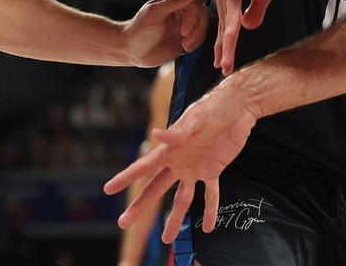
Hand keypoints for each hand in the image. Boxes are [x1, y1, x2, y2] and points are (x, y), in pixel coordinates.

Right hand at [103, 81, 257, 242]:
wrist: (238, 105)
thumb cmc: (213, 106)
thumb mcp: (196, 116)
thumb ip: (178, 130)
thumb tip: (155, 135)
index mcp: (170, 149)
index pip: (143, 167)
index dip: (125, 178)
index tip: (107, 189)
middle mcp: (179, 161)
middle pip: (156, 188)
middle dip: (140, 206)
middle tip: (123, 223)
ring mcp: (195, 167)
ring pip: (182, 198)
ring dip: (175, 218)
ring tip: (166, 239)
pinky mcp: (213, 169)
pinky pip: (210, 194)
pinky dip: (210, 209)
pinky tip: (207, 227)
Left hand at [124, 0, 208, 66]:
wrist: (133, 51)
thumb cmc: (140, 30)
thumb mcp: (155, 13)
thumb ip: (175, 1)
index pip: (195, 1)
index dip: (193, 17)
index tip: (184, 30)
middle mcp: (183, 6)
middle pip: (203, 13)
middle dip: (197, 29)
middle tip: (184, 40)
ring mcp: (187, 21)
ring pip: (206, 24)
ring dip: (198, 37)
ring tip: (185, 46)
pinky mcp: (189, 35)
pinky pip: (203, 36)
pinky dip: (197, 43)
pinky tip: (185, 48)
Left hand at [211, 0, 293, 74]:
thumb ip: (254, 11)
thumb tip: (247, 27)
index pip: (223, 22)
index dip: (224, 43)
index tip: (223, 63)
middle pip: (221, 23)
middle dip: (222, 48)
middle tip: (222, 68)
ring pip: (225, 17)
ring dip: (226, 40)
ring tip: (225, 60)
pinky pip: (233, 2)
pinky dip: (232, 20)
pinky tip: (231, 36)